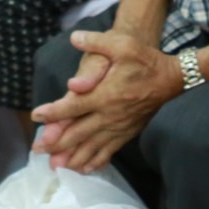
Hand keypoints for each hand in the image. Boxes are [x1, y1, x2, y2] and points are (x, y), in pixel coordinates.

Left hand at [30, 28, 181, 173]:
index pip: (73, 106)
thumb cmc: (145, 60)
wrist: (172, 79)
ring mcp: (119, 127)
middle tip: (38, 150)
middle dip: (56, 142)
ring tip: (56, 167)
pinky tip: (84, 169)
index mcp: (105, 94)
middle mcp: (109, 115)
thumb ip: (97, 41)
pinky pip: (109, 151)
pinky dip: (95, 161)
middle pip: (78, 132)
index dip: (53, 112)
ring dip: (72, 157)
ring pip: (91, 146)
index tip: (36, 116)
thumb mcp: (123, 44)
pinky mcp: (128, 133)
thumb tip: (75, 38)